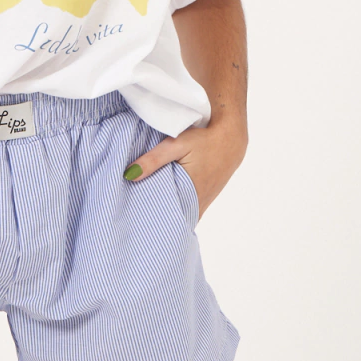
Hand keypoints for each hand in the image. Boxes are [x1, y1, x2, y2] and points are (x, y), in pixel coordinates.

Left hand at [123, 121, 247, 220]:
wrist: (230, 141)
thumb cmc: (203, 141)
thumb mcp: (176, 144)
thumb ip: (153, 159)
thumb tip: (130, 175)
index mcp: (189, 194)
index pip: (164, 217)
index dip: (148, 219)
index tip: (133, 219)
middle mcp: (197, 204)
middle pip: (171, 219)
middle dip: (154, 218)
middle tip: (134, 215)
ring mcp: (202, 204)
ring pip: (180, 215)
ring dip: (165, 213)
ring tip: (145, 210)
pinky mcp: (205, 199)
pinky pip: (187, 210)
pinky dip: (176, 208)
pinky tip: (163, 203)